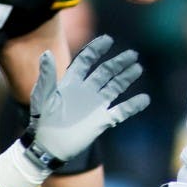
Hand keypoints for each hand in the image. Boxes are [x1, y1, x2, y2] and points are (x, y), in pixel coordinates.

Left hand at [22, 35, 149, 167]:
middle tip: (132, 54)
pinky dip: (133, 106)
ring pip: (115, 87)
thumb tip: (46, 53)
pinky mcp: (102, 121)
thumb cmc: (41, 120)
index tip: (108, 40)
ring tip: (138, 68)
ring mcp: (96, 105)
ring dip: (126, 78)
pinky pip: (121, 112)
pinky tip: (144, 99)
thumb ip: (47, 76)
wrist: (47, 147)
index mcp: (72, 81)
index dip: (97, 49)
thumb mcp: (43, 96)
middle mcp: (87, 90)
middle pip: (106, 71)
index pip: (87, 60)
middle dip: (118, 62)